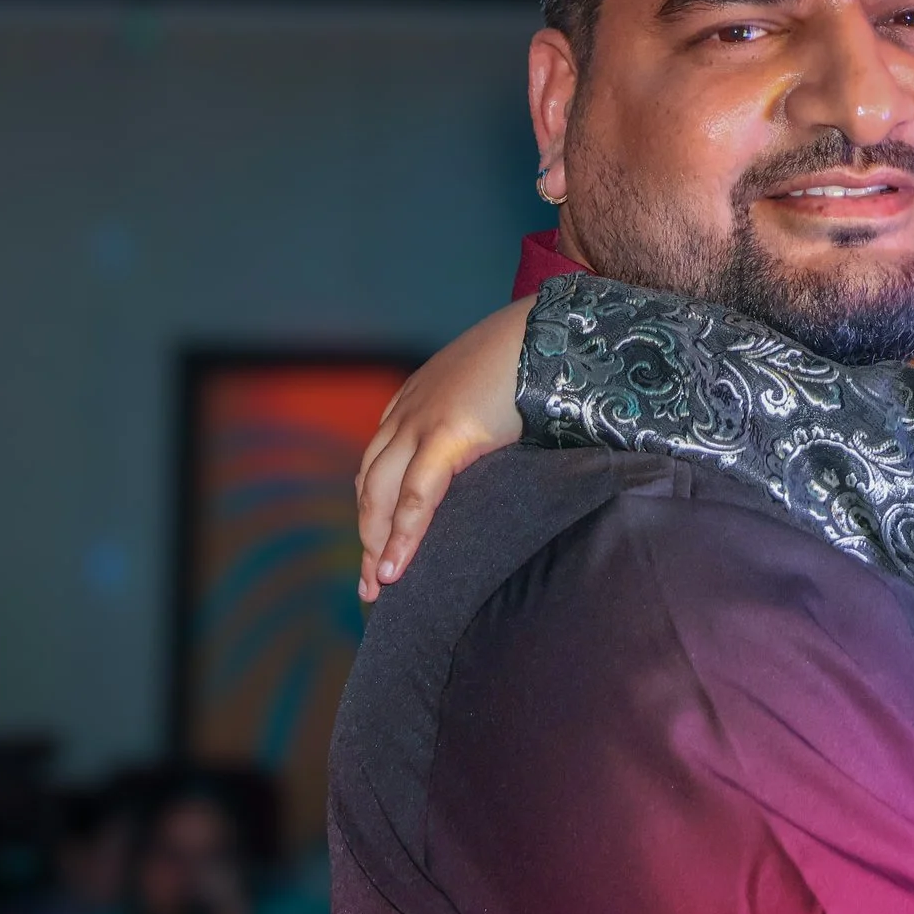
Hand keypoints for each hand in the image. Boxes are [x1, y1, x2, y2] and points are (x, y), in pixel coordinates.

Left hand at [354, 295, 534, 599]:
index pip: (380, 463)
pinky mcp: (446, 435)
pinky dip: (403, 535)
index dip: (376, 507)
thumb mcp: (491, 390)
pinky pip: (416, 497)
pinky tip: (395, 568)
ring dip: (376, 543)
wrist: (545, 326)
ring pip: (380, 495)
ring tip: (380, 587)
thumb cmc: (532, 355)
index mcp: (416, 400)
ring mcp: (422, 423)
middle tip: (371, 584)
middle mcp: (407, 412)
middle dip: (368, 535)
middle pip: (371, 484)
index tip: (378, 543)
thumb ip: (479, 421)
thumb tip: (496, 454)